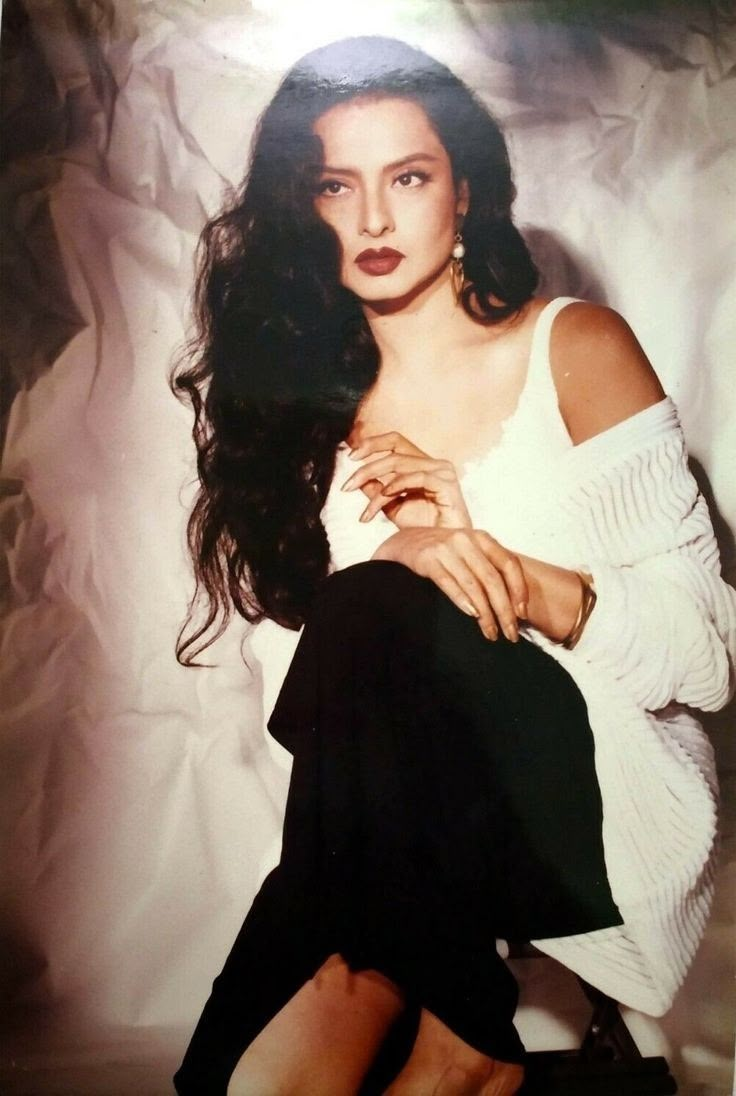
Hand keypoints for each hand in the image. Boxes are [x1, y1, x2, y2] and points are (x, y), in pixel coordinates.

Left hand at [341, 431, 471, 529]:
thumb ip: (378, 491)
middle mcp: (434, 463)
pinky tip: (385, 495)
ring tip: (367, 511)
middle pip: (394, 452)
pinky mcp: (448, 484)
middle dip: (366, 468)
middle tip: (347, 486)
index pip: (395, 441)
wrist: (444, 550)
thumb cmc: (424, 530)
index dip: (371, 443)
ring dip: (378, 487)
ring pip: (400, 464)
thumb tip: (359, 479)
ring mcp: (443, 471)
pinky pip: (417, 476)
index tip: (350, 457)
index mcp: (422, 464)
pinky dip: (398, 484)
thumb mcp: (393, 508)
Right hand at [373, 526, 528, 641]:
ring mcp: (446, 548)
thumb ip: (489, 567)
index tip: (522, 614)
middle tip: (511, 634)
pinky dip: (463, 601)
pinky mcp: (427, 559)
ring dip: (486, 614)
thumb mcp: (470, 552)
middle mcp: (466, 540)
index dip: (519, 590)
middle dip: (505, 610)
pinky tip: (472, 616)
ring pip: (474, 585)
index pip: (509, 564)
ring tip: (491, 633)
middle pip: (493, 579)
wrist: (403, 542)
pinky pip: (449, 583)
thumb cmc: (442, 553)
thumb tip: (515, 603)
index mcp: (482, 538)